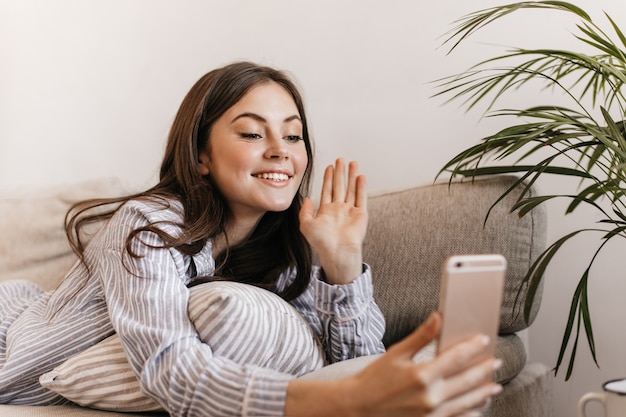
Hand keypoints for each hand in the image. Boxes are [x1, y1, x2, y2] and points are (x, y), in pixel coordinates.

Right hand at [285, 313, 501, 416]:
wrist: (359, 408)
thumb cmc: (374, 380)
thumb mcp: (396, 353)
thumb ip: (421, 337)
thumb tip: (438, 317)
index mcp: (422, 375)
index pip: (456, 357)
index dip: (473, 347)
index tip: (484, 339)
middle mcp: (431, 397)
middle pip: (467, 380)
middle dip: (484, 370)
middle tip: (496, 362)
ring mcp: (433, 414)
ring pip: (468, 402)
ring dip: (483, 392)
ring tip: (494, 385)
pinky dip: (470, 412)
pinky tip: (477, 408)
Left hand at [299, 158, 367, 283]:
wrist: (337, 252)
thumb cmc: (321, 242)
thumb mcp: (306, 225)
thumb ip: (305, 211)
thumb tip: (307, 199)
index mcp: (326, 211)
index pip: (327, 190)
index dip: (328, 178)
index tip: (329, 167)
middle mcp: (339, 209)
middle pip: (339, 186)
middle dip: (340, 173)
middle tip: (340, 159)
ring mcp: (350, 211)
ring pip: (351, 189)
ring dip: (352, 176)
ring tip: (353, 163)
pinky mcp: (361, 214)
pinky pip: (361, 197)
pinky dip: (361, 187)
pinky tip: (360, 176)